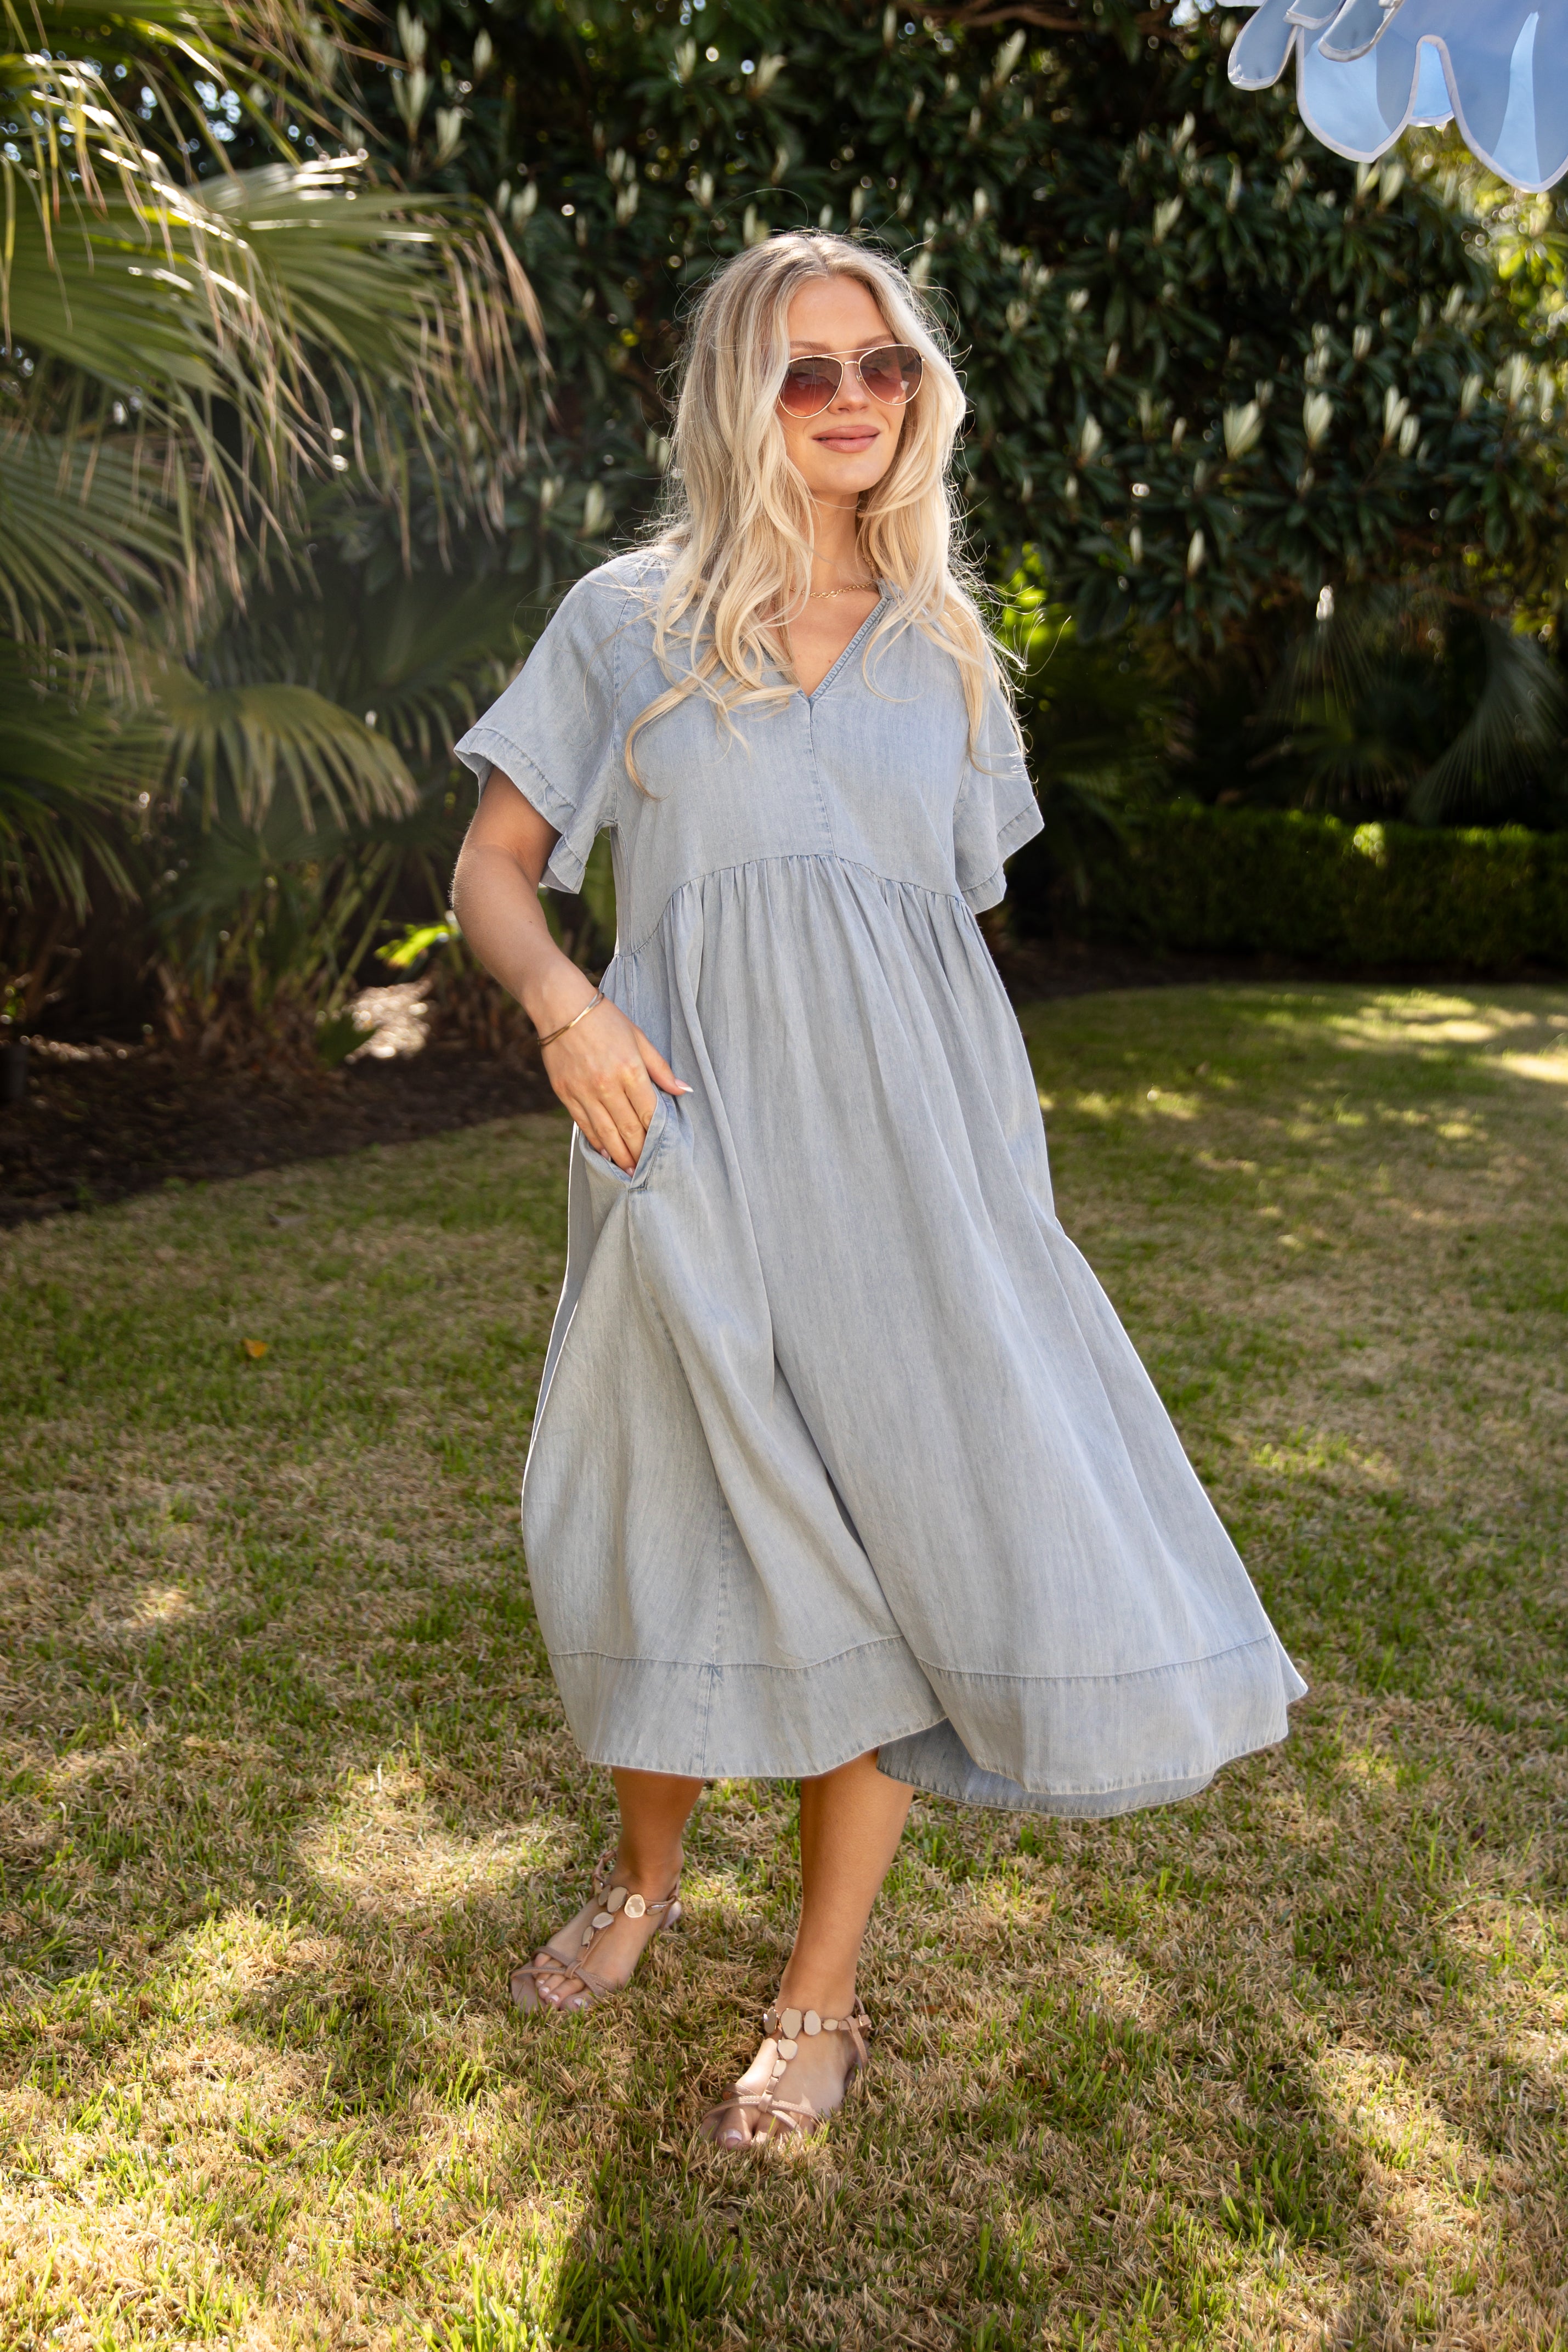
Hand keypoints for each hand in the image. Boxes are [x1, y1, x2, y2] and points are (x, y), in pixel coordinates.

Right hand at [541, 990, 688, 1170]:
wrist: (561, 1006)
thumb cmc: (606, 1020)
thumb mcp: (639, 1038)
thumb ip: (660, 1068)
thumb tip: (684, 1090)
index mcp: (630, 1069)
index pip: (648, 1112)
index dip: (656, 1135)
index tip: (663, 1151)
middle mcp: (607, 1085)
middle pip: (628, 1127)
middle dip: (639, 1152)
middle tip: (647, 1171)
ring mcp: (584, 1091)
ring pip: (606, 1132)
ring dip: (620, 1155)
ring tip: (629, 1171)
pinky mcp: (565, 1093)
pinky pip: (584, 1124)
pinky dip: (597, 1142)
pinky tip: (606, 1153)